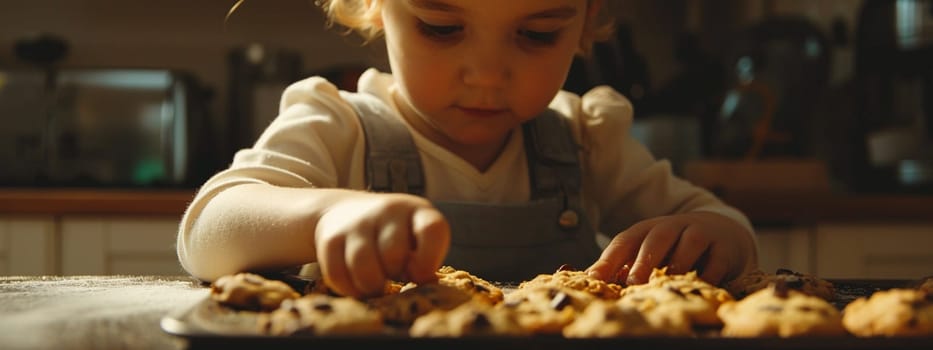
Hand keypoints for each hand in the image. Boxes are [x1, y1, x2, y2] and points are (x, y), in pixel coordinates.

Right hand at [314, 192, 449, 297]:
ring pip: (364, 268)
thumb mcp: (417, 240)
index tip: (418, 273)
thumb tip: (423, 286)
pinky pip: (338, 274)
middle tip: (392, 275)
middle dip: (394, 274)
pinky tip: (356, 284)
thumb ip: (424, 261)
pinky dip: (348, 288)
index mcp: (418, 211)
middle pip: (393, 254)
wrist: (347, 211)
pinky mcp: (331, 237)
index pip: (431, 230)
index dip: (428, 260)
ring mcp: (358, 222)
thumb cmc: (394, 236)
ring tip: (375, 285)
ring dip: (371, 286)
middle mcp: (388, 211)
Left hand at [586, 212, 756, 285]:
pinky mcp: (724, 248)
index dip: (610, 258)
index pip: (626, 240)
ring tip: (666, 280)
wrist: (723, 231)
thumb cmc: (677, 247)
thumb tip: (593, 280)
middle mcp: (674, 226)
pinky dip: (708, 274)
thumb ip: (627, 264)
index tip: (594, 278)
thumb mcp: (652, 250)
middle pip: (657, 237)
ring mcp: (701, 233)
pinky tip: (699, 286)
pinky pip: (717, 261)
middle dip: (644, 259)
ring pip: (690, 243)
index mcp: (649, 229)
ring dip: (678, 262)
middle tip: (633, 280)